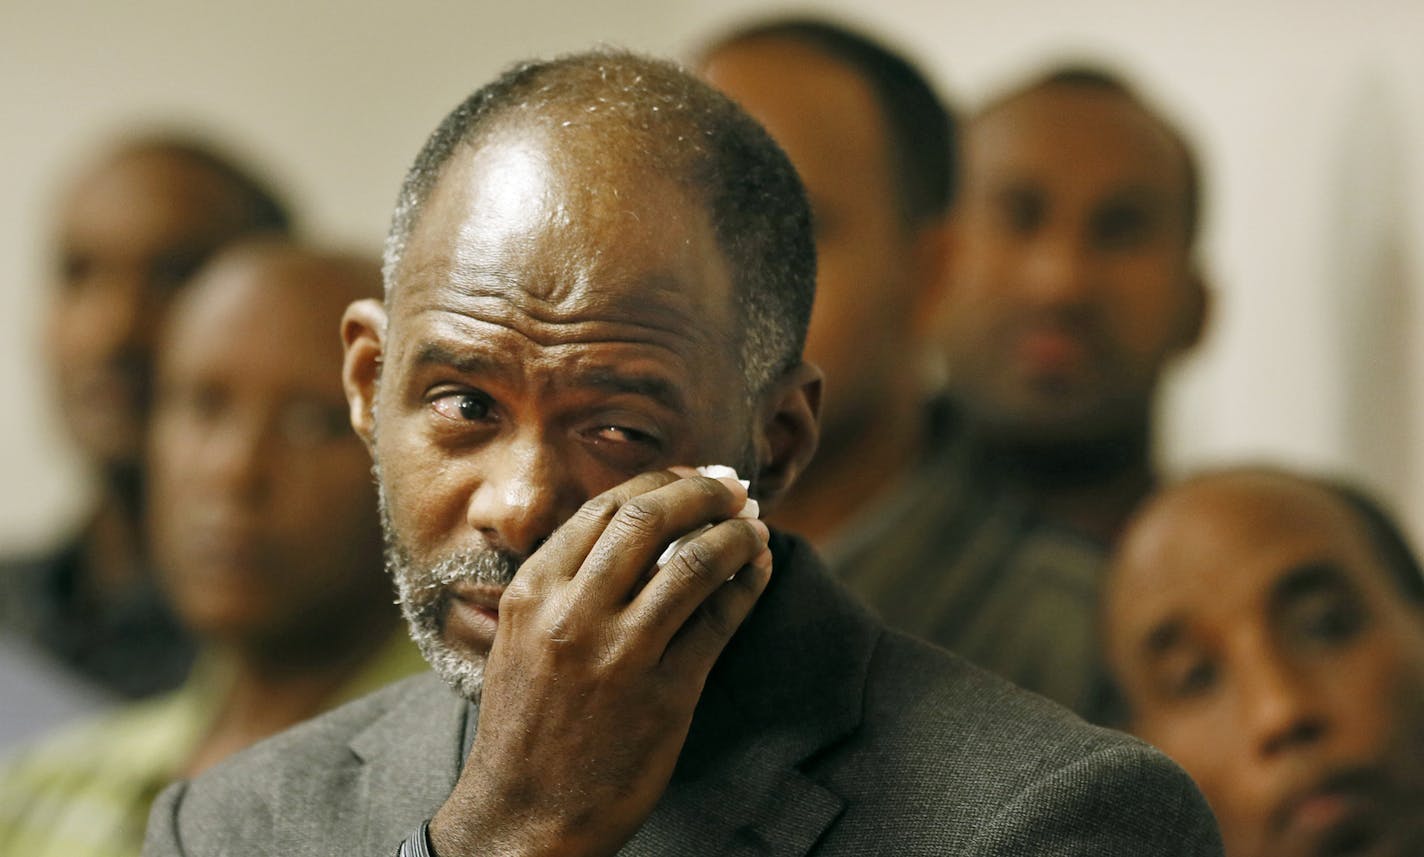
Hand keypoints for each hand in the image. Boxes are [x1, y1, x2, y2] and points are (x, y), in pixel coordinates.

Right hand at [429, 467, 772, 856]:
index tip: (692, 478)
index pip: (605, 507)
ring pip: (694, 562)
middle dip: (703, 492)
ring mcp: (620, 653)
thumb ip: (566, 581)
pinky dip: (747, 584)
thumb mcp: (522, 636)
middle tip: (733, 488)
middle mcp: (572, 613)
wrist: (523, 816)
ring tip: (754, 529)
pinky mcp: (665, 694)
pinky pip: (720, 620)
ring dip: (736, 534)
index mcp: (533, 591)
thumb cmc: (527, 723)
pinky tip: (758, 570)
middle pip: (650, 517)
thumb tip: (637, 526)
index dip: (661, 482)